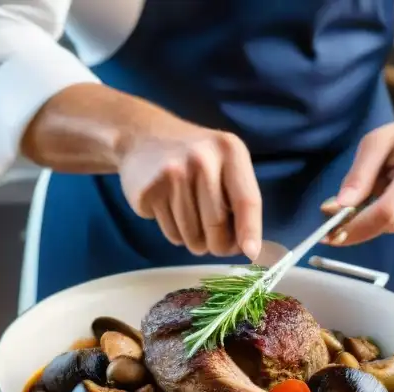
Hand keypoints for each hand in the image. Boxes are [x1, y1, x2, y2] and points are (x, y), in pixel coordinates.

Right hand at [118, 122, 261, 259]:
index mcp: (229, 151)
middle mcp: (202, 160)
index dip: (250, 231)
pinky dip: (175, 233)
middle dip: (218, 244)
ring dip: (195, 240)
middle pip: (217, 226)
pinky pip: (171, 234)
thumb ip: (241, 198)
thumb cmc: (194, 156)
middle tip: (215, 240)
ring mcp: (172, 175)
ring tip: (190, 217)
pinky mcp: (149, 192)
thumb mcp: (225, 162)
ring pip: (193, 237)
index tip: (251, 253)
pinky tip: (171, 211)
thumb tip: (249, 248)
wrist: (143, 137)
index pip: (246, 200)